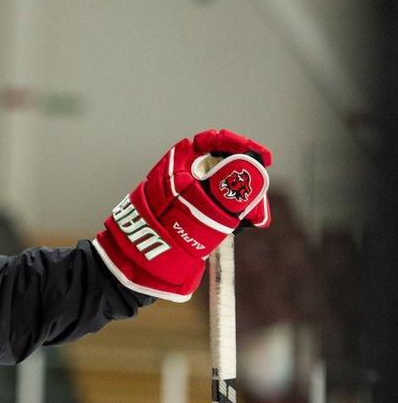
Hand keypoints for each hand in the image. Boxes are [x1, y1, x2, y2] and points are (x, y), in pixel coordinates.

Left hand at [93, 129, 271, 301]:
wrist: (139, 261)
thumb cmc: (164, 229)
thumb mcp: (200, 205)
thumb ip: (228, 186)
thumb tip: (255, 169)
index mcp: (178, 162)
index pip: (213, 141)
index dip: (240, 145)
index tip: (263, 158)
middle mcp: (182, 174)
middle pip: (224, 166)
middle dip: (247, 181)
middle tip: (260, 203)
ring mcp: (186, 194)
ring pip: (223, 187)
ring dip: (242, 200)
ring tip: (253, 220)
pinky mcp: (189, 213)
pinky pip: (217, 205)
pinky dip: (232, 212)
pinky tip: (242, 225)